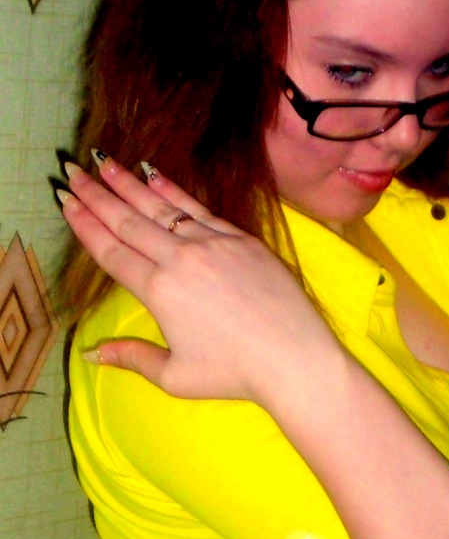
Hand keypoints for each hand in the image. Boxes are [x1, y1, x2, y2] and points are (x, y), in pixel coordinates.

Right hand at [60, 158, 327, 401]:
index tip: (66, 202)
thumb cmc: (233, 374)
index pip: (111, 252)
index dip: (85, 225)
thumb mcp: (175, 377)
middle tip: (72, 170)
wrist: (292, 357)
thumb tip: (91, 353)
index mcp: (159, 292)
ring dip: (128, 184)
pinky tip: (153, 175)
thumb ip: (132, 358)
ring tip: (103, 161)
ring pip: (160, 207)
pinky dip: (172, 191)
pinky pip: (197, 208)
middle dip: (96, 195)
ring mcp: (211, 244)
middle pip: (128, 221)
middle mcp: (180, 259)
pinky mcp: (238, 239)